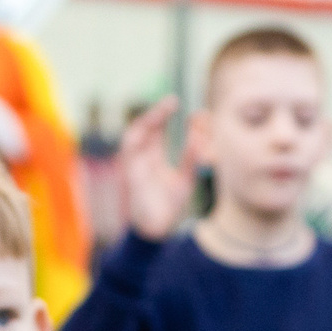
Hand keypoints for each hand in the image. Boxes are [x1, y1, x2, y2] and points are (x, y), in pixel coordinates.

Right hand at [118, 98, 196, 240]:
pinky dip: (140, 138)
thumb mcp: (185, 177)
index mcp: (152, 155)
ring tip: (166, 109)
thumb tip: (202, 135)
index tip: (186, 107)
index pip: (159, 129)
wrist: (157, 229)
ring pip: (135, 134)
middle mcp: (141, 156)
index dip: (169, 116)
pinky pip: (131, 150)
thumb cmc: (169, 204)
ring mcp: (133, 164)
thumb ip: (191, 157)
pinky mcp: (129, 174)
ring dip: (150, 120)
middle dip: (159, 112)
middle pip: (146, 127)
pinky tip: (152, 127)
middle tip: (174, 101)